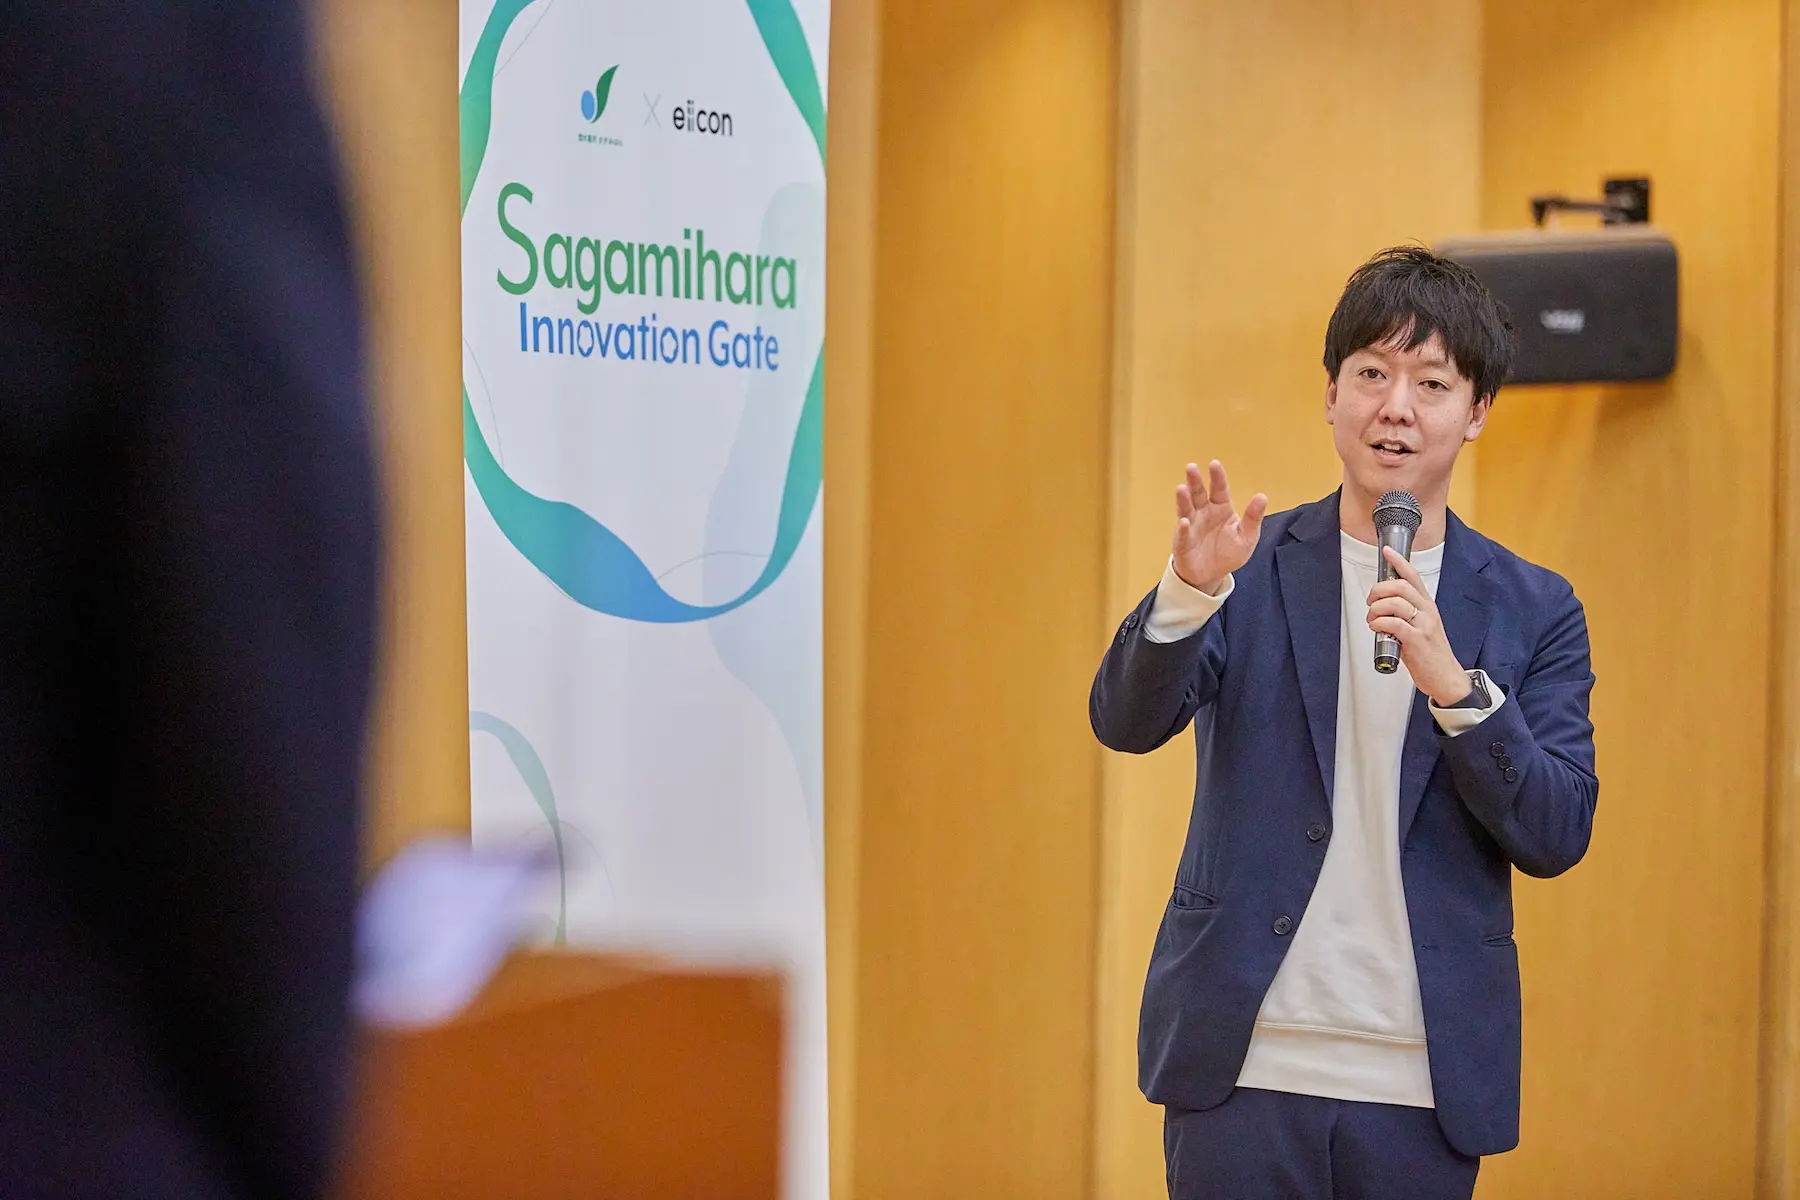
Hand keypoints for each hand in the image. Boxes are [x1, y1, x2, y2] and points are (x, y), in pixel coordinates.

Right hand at [1172, 461, 1266, 593]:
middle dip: (1194, 481)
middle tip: (1191, 467)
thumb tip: (1262, 497)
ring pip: (1186, 510)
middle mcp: (1203, 514)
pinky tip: (1186, 522)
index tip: (1214, 464)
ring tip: (1182, 489)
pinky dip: (1184, 529)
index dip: (1217, 477)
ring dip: (1183, 499)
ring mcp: (1191, 527)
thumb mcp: (1247, 536)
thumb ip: (1253, 517)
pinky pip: (1183, 535)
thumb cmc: (1228, 553)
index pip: (1219, 489)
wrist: (1212, 575)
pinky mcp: (1183, 544)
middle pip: (1198, 494)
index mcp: (1221, 509)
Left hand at [1367, 546, 1471, 704]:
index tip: (1387, 551)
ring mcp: (1423, 625)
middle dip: (1379, 589)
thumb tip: (1383, 609)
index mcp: (1428, 606)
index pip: (1413, 577)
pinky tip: (1377, 628)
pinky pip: (1393, 623)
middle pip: (1400, 586)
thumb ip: (1406, 615)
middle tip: (1371, 601)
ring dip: (1376, 609)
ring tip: (1372, 621)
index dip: (1399, 562)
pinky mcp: (1416, 640)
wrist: (1446, 678)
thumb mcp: (1422, 628)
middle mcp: (1427, 612)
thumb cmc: (1432, 654)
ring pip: (1395, 603)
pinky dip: (1379, 623)